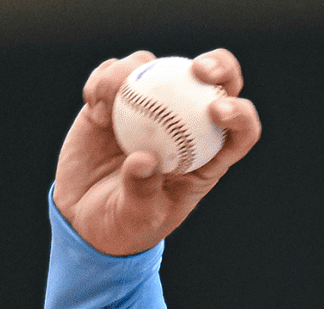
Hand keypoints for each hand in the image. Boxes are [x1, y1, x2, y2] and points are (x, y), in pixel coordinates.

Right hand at [52, 49, 262, 255]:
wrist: (83, 218)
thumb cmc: (124, 226)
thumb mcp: (135, 219)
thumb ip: (142, 192)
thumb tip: (145, 159)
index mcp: (206, 157)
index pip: (239, 130)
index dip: (240, 115)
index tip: (217, 113)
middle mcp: (184, 125)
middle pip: (215, 84)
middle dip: (218, 66)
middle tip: (197, 70)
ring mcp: (150, 108)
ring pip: (159, 69)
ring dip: (137, 70)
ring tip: (107, 100)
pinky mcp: (115, 101)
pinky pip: (114, 74)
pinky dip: (104, 78)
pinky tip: (92, 101)